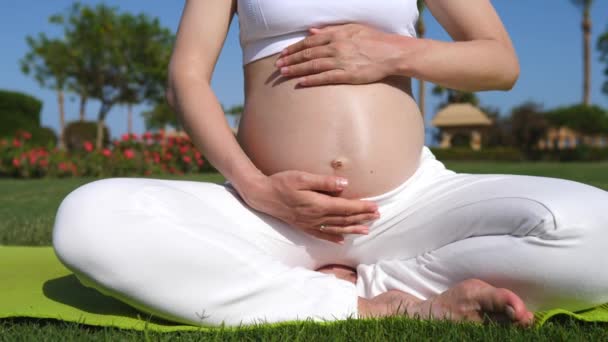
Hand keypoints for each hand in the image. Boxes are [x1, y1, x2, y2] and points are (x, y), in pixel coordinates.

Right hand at [240, 170, 379, 243]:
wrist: (262, 195)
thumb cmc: (281, 183)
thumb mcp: (302, 178)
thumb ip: (323, 182)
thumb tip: (344, 184)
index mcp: (318, 204)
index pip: (345, 207)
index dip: (362, 208)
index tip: (375, 206)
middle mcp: (316, 217)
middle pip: (344, 219)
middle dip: (362, 218)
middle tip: (377, 216)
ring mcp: (309, 224)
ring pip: (336, 228)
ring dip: (352, 229)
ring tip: (366, 230)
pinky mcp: (303, 226)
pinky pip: (322, 234)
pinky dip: (333, 237)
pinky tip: (341, 240)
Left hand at [275, 23, 407, 86]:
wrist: (392, 53)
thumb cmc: (374, 40)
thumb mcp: (352, 29)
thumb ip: (331, 30)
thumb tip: (312, 31)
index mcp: (337, 35)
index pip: (310, 42)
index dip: (294, 48)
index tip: (283, 53)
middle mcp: (337, 47)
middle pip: (308, 53)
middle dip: (290, 59)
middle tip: (277, 65)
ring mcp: (342, 61)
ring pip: (313, 65)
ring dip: (296, 69)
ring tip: (283, 73)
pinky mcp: (348, 75)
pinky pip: (326, 78)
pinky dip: (312, 80)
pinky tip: (300, 82)